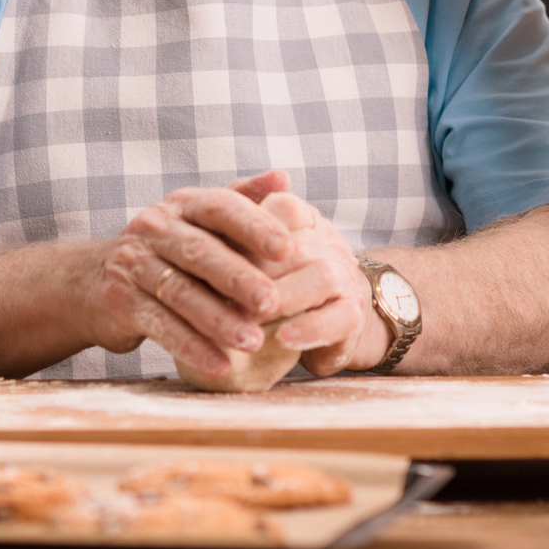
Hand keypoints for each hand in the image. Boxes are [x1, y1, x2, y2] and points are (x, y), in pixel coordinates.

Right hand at [87, 182, 295, 380]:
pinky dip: (190, 348)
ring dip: (218, 320)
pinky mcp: (120, 302)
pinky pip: (159, 326)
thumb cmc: (166, 250)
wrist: (92, 281)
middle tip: (272, 302)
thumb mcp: (198, 220)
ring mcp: (133, 265)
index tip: (287, 249)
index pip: (219, 207)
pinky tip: (220, 366)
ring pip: (179, 292)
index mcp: (182, 205)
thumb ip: (242, 199)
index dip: (254, 226)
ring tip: (253, 342)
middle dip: (237, 277)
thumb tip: (283, 176)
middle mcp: (154, 228)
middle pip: (198, 251)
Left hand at [226, 173, 389, 376]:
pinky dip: (308, 329)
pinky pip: (337, 319)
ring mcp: (343, 277)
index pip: (283, 208)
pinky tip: (282, 339)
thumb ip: (233, 231)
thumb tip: (196, 225)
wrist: (329, 316)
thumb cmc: (278, 279)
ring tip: (250, 318)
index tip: (212, 242)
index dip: (252, 227)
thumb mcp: (254, 254)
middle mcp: (327, 242)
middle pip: (296, 245)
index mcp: (302, 219)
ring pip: (321, 277)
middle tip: (218, 290)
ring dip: (283, 298)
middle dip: (256, 269)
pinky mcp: (352, 315)